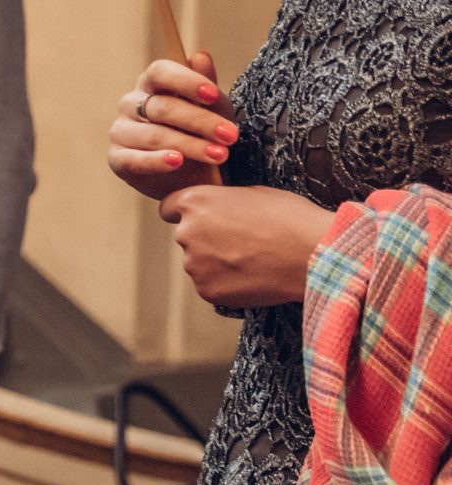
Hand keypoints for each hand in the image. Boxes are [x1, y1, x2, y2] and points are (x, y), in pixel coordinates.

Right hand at [108, 51, 235, 200]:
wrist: (191, 178)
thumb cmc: (200, 135)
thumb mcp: (213, 110)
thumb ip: (206, 86)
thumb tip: (201, 55)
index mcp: (151, 84)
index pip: (160, 72)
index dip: (185, 81)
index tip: (213, 95)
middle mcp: (131, 104)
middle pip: (162, 106)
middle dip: (200, 121)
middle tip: (230, 135)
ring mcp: (121, 131)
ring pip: (154, 134)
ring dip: (190, 145)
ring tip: (219, 155)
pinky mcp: (117, 159)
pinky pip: (134, 159)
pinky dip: (157, 160)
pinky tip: (177, 161)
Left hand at [158, 183, 333, 306]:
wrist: (314, 254)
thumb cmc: (291, 218)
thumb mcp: (252, 193)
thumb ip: (221, 202)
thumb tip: (214, 209)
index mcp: (195, 202)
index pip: (169, 208)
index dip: (185, 212)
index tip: (198, 219)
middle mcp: (186, 232)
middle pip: (187, 237)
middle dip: (207, 239)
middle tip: (242, 242)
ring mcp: (195, 264)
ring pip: (199, 263)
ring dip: (217, 262)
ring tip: (254, 259)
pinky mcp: (208, 290)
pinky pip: (211, 285)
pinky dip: (227, 283)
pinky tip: (254, 276)